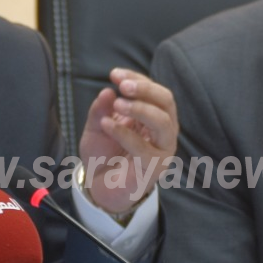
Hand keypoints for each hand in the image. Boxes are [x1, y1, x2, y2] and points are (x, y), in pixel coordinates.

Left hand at [78, 69, 177, 215]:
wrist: (100, 187)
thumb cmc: (103, 154)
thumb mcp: (96, 126)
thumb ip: (100, 109)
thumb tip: (107, 90)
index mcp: (153, 115)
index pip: (153, 90)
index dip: (136, 78)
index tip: (114, 74)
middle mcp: (163, 130)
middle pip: (166, 101)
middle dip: (145, 89)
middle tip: (123, 86)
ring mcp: (162, 149)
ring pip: (162, 122)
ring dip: (140, 108)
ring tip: (117, 104)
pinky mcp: (154, 167)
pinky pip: (144, 148)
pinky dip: (125, 133)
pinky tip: (107, 125)